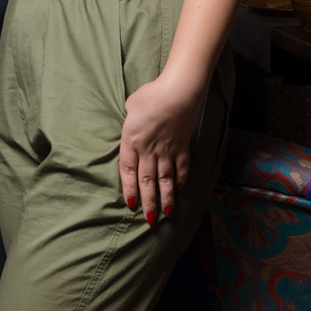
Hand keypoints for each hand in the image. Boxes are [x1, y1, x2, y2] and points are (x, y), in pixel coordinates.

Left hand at [118, 73, 200, 224]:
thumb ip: (129, 118)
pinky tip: (181, 190)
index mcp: (131, 141)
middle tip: (149, 219)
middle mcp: (149, 150)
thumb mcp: (131, 106)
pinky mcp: (183, 147)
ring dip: (166, 198)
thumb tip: (132, 119)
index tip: (131, 203)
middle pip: (147, 181)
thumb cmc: (151, 95)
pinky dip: (181, 180)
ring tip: (167, 214)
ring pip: (165, 180)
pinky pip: (182, 168)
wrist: (178, 91)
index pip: (127, 171)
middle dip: (148, 202)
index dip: (129, 189)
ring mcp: (167, 150)